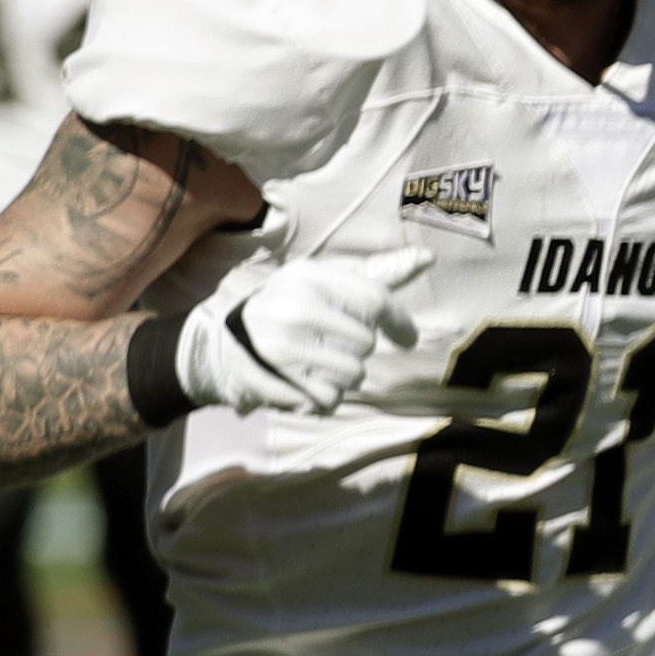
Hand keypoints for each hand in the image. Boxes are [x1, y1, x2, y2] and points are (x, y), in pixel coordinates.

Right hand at [175, 241, 428, 414]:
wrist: (226, 341)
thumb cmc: (295, 307)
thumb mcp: (328, 282)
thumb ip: (378, 274)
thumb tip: (427, 256)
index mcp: (308, 276)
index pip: (376, 300)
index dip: (400, 322)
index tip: (408, 338)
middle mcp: (292, 307)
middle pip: (367, 342)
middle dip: (360, 348)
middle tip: (333, 342)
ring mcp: (280, 346)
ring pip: (354, 374)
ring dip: (346, 374)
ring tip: (317, 360)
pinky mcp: (273, 381)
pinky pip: (331, 399)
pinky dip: (327, 396)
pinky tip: (305, 379)